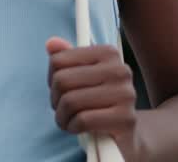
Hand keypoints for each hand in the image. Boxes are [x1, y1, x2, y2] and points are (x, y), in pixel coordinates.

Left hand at [46, 37, 145, 158]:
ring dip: (62, 117)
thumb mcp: (82, 77)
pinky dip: (73, 127)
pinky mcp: (125, 119)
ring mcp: (125, 94)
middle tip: (63, 109)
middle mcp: (120, 70)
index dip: (52, 79)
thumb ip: (65, 58)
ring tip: (68, 120)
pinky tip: (79, 129)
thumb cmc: (98, 102)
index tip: (61, 89)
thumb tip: (51, 43)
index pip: (58, 60)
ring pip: (70, 101)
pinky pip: (83, 120)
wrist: (127, 134)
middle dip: (56, 99)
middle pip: (62, 80)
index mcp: (109, 53)